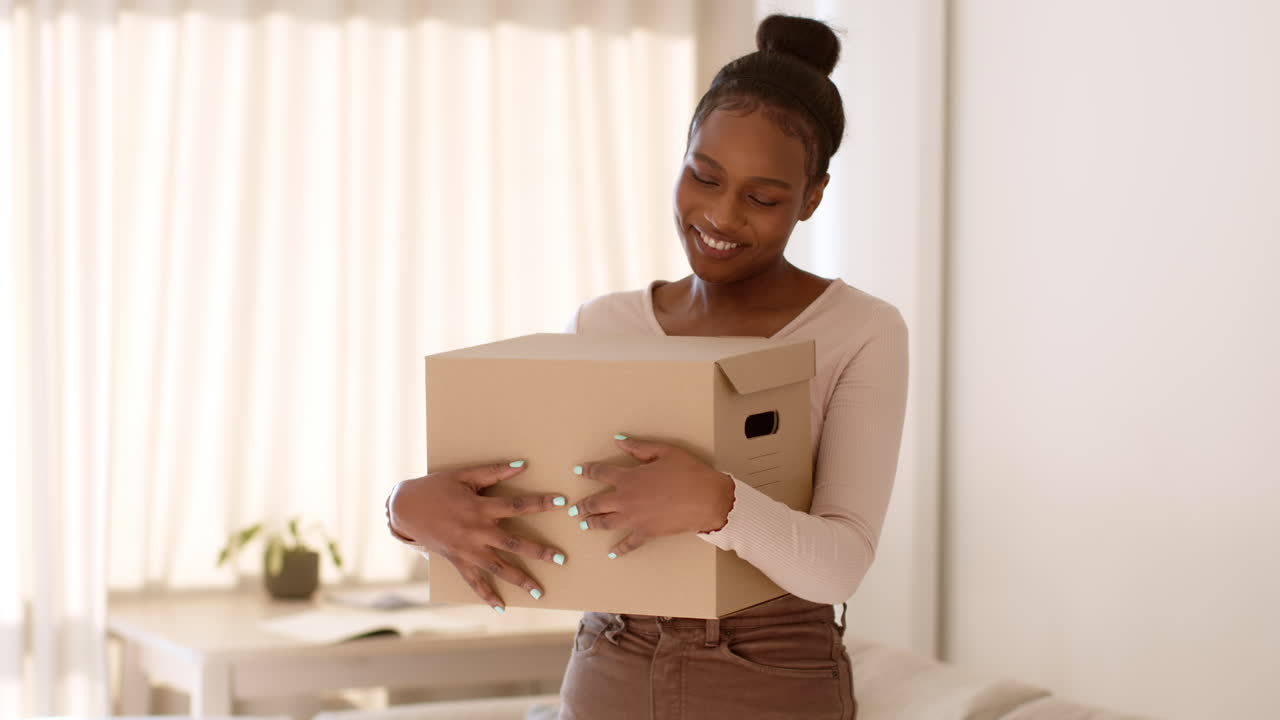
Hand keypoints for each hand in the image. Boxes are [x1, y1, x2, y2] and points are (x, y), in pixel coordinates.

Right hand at [386, 462, 566, 608]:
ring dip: (520, 579)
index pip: (517, 506)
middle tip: (561, 559)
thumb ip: (493, 472)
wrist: (404, 508)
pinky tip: (501, 607)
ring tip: (539, 592)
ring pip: (498, 568)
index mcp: (479, 507)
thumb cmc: (435, 488)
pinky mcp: (456, 561)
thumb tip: (522, 465)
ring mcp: (466, 550)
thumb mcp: (463, 475)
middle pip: (513, 544)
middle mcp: (476, 532)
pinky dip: (486, 595)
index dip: (541, 503)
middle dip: (539, 552)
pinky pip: (474, 582)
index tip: (562, 502)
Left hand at [572, 436, 734, 558]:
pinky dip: (619, 549)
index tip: (578, 471)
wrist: (706, 499)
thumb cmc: (688, 472)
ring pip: (605, 523)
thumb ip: (638, 447)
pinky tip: (611, 553)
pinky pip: (628, 544)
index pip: (600, 473)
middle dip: (583, 505)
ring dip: (592, 524)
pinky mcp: (646, 534)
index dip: (587, 471)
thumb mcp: (664, 452)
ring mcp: (633, 519)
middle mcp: (625, 500)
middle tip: (573, 508)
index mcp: (628, 478)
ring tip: (583, 525)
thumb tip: (618, 440)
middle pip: (596, 503)